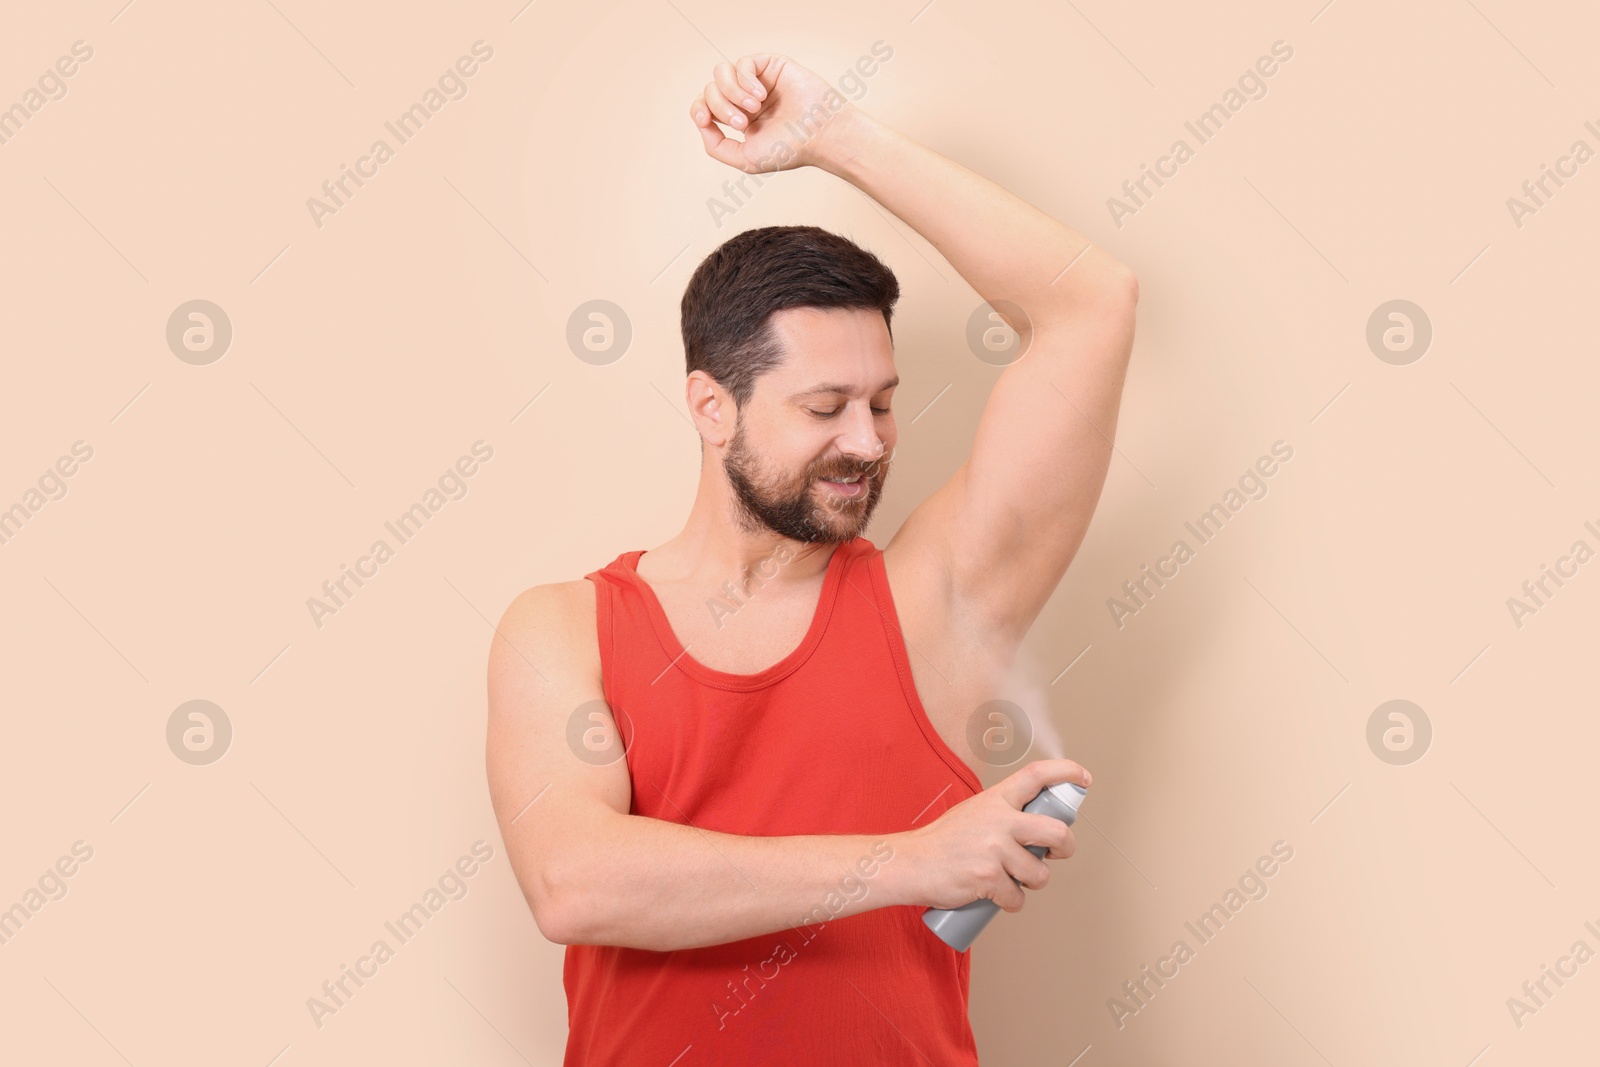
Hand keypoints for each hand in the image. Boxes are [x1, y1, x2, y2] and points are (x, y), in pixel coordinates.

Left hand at [688, 53, 855, 173]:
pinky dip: (746, 81)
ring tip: (754, 108)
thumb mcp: (745, 159)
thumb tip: (702, 121)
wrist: (819, 136)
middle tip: (744, 123)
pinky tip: (762, 96)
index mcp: (739, 118)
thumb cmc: (789, 150)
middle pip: (710, 90)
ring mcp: (758, 80)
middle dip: (721, 108)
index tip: (704, 119)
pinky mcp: (771, 65)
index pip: (705, 105)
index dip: (699, 109)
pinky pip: (743, 63)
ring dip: (731, 92)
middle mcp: (746, 98)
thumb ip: (716, 146)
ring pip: (721, 73)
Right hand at [898, 759, 1091, 912]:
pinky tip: (996, 897)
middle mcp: (998, 819)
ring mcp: (995, 849)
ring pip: (1039, 873)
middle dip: (1065, 847)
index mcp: (995, 799)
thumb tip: (1037, 829)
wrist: (911, 864)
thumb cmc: (942, 842)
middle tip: (1056, 853)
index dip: (1066, 772)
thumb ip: (1003, 815)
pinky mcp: (989, 878)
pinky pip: (1018, 897)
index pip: (1037, 775)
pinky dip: (1011, 902)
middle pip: (1056, 832)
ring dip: (1032, 882)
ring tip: (1012, 879)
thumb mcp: (974, 813)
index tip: (1083, 778)